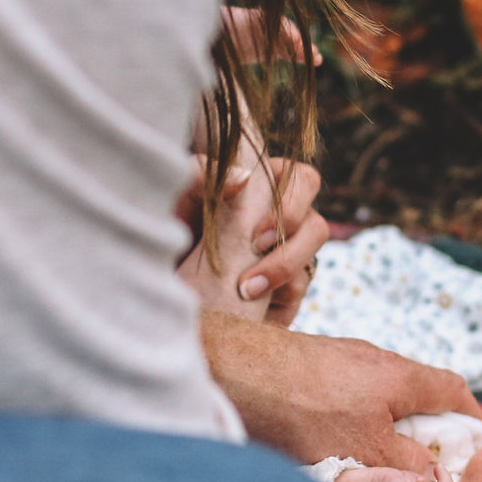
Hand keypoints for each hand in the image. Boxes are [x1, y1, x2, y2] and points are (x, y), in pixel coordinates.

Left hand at [174, 157, 324, 324]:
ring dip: (281, 278)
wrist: (164, 270)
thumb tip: (241, 179)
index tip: (257, 234)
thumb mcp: (180, 195)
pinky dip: (275, 303)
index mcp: (272, 188)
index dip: (292, 205)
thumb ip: (203, 174)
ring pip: (309, 265)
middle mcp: (287, 222)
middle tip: (254, 264)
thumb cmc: (175, 222)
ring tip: (245, 292)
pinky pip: (295, 298)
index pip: (304, 182)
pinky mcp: (283, 294)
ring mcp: (290, 259)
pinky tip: (247, 307)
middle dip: (290, 251)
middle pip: (317, 228)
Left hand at [201, 316, 481, 476]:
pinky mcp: (306, 369)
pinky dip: (351, 426)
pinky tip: (328, 450)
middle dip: (426, 433)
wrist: (228, 369)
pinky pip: (344, 401)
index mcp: (401, 376)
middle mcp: (374, 360)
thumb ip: (410, 469)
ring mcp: (338, 362)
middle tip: (423, 471)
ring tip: (373, 468)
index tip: (474, 447)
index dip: (471, 420)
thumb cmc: (302, 409)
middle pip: (416, 395)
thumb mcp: (368, 450)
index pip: (454, 390)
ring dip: (384, 432)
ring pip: (377, 400)